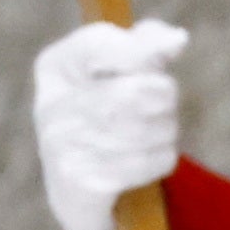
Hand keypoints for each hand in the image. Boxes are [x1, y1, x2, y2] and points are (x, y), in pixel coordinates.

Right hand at [33, 17, 188, 229]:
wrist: (75, 191)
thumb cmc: (105, 117)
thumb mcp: (118, 73)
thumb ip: (147, 45)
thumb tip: (177, 38)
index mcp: (55, 67)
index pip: (99, 43)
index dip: (143, 49)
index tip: (173, 47)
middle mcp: (52, 105)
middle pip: (141, 90)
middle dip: (165, 98)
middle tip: (159, 107)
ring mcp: (64, 147)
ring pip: (154, 127)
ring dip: (166, 133)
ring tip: (147, 137)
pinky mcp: (84, 184)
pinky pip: (152, 160)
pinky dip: (161, 160)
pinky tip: (142, 163)